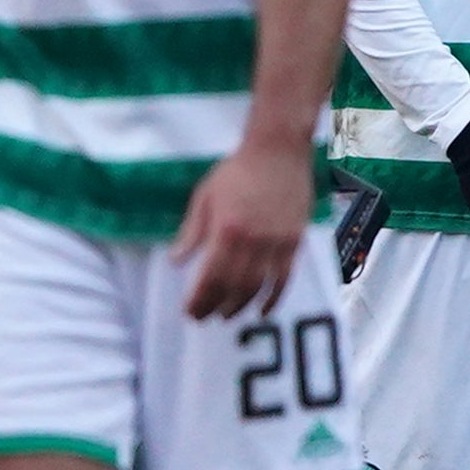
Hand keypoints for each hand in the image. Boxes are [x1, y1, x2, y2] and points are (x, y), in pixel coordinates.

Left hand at [173, 139, 314, 319]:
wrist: (278, 151)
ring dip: (240, 306)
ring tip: (227, 316)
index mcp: (226, 230)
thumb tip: (175, 261)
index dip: (199, 299)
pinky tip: (263, 310)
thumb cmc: (237, 170)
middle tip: (204, 318)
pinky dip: (274, 298)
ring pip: (258, 286)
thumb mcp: (205, 196)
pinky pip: (284, 278)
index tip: (190, 311)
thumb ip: (191, 231)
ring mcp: (276, 242)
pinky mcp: (294, 241)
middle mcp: (252, 241)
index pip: (210, 276)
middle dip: (215, 306)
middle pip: (233, 286)